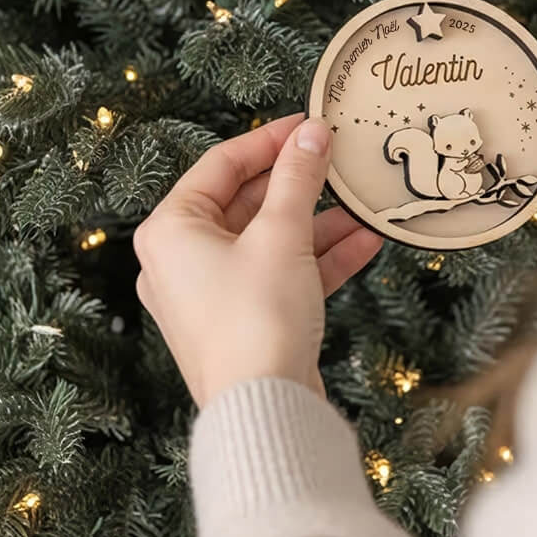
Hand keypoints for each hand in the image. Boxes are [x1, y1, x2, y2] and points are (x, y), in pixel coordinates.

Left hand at [133, 115, 382, 406]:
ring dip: (319, 222)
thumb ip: (298, 178)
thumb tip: (312, 133)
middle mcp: (183, 260)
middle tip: (339, 160)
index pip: (221, 165)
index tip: (308, 124)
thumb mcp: (282, 234)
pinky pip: (280, 274)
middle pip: (247, 202)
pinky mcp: (244, 320)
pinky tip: (365, 242)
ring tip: (363, 204)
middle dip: (301, 184)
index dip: (269, 140)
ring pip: (270, 240)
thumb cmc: (257, 318)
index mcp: (171, 231)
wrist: (266, 412)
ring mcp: (213, 294)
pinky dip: (318, 258)